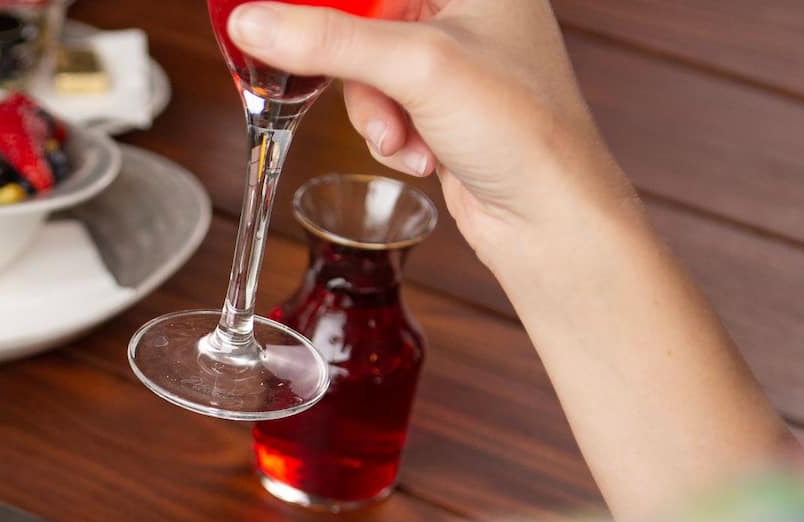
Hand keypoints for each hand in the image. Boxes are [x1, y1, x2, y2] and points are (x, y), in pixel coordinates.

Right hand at [227, 0, 638, 263]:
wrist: (551, 219)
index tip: (286, 17)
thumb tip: (253, 22)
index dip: (332, 6)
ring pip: (367, 65)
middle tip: (365, 92)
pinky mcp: (444, 105)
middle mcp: (469, 8)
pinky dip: (387, 132)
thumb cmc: (524, 130)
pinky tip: (418, 154)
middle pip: (364, 16)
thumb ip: (327, 39)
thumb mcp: (415, 68)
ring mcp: (457, 59)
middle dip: (358, 68)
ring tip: (401, 137)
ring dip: (372, 110)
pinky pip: (383, 103)